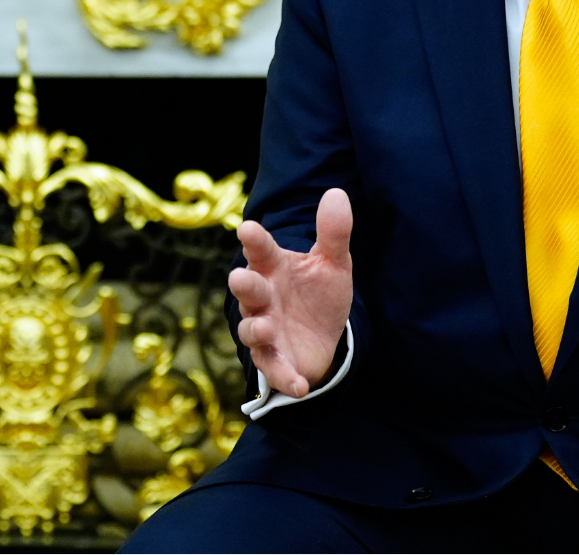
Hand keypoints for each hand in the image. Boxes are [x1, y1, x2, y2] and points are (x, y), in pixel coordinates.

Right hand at [228, 187, 354, 397]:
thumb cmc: (319, 293)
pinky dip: (284, 377)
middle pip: (247, 290)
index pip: (260, 250)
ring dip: (256, 330)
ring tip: (265, 327)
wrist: (325, 336)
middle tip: (241, 277)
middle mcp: (263, 298)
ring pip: (251, 330)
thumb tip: (337, 193)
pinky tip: (299, 385)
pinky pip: (275, 370)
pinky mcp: (276, 360)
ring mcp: (266, 330)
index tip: (247, 228)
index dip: (254, 240)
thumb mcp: (333, 263)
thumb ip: (333, 232)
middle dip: (244, 285)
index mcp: (273, 268)